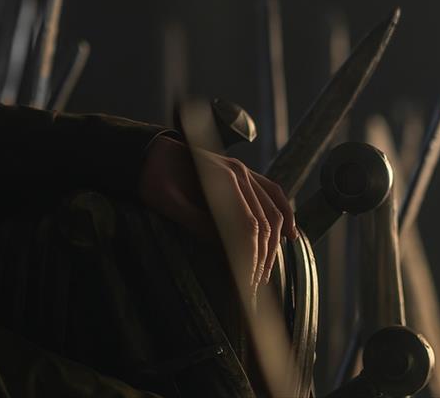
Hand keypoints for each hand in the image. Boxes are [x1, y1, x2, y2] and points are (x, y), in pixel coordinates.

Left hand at [137, 134, 297, 293]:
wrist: (150, 153)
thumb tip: (227, 251)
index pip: (248, 227)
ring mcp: (243, 170)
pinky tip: (290, 235)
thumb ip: (196, 223)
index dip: (251, 258)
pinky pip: (272, 193)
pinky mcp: (242, 172)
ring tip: (265, 271)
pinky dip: (285, 213)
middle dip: (262, 258)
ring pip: (273, 211)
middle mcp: (238, 172)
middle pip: (264, 222)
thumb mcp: (166, 203)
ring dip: (274, 244)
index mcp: (220, 179)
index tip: (248, 283)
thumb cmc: (152, 179)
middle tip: (255, 285)